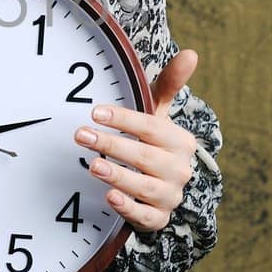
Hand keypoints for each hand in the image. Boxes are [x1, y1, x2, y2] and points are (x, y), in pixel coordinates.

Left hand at [73, 49, 199, 233]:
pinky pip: (146, 217)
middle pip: (145, 157)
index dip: (124, 119)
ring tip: (92, 165)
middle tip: (81, 136)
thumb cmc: (155, 143)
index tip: (96, 112)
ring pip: (145, 187)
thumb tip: (190, 53)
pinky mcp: (158, 218)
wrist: (163, 186)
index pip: (152, 127)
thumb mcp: (158, 115)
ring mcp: (170, 196)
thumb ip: (169, 85)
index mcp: (180, 141)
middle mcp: (179, 169)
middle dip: (112, 145)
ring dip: (118, 176)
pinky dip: (128, 208)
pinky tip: (109, 198)